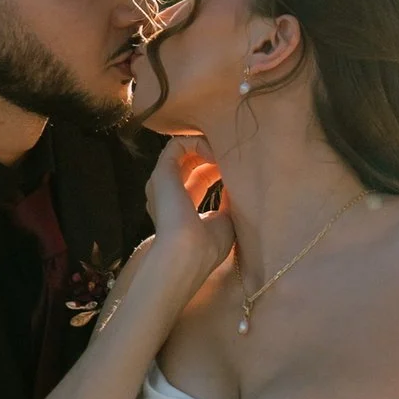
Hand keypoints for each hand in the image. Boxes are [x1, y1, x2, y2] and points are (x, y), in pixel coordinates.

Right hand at [143, 138, 236, 293]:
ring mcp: (162, 182)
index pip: (199, 179)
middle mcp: (168, 193)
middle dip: (212, 154)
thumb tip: (236, 182)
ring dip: (206, 146)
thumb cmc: (206, 247)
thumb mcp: (224, 221)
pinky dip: (197, 143)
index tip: (237, 169)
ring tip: (225, 153)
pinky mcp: (162, 172)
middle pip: (190, 162)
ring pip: (182, 150)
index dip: (218, 169)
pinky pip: (177, 144)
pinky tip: (214, 155)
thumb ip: (228, 200)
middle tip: (233, 157)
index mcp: (181, 208)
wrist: (185, 255)